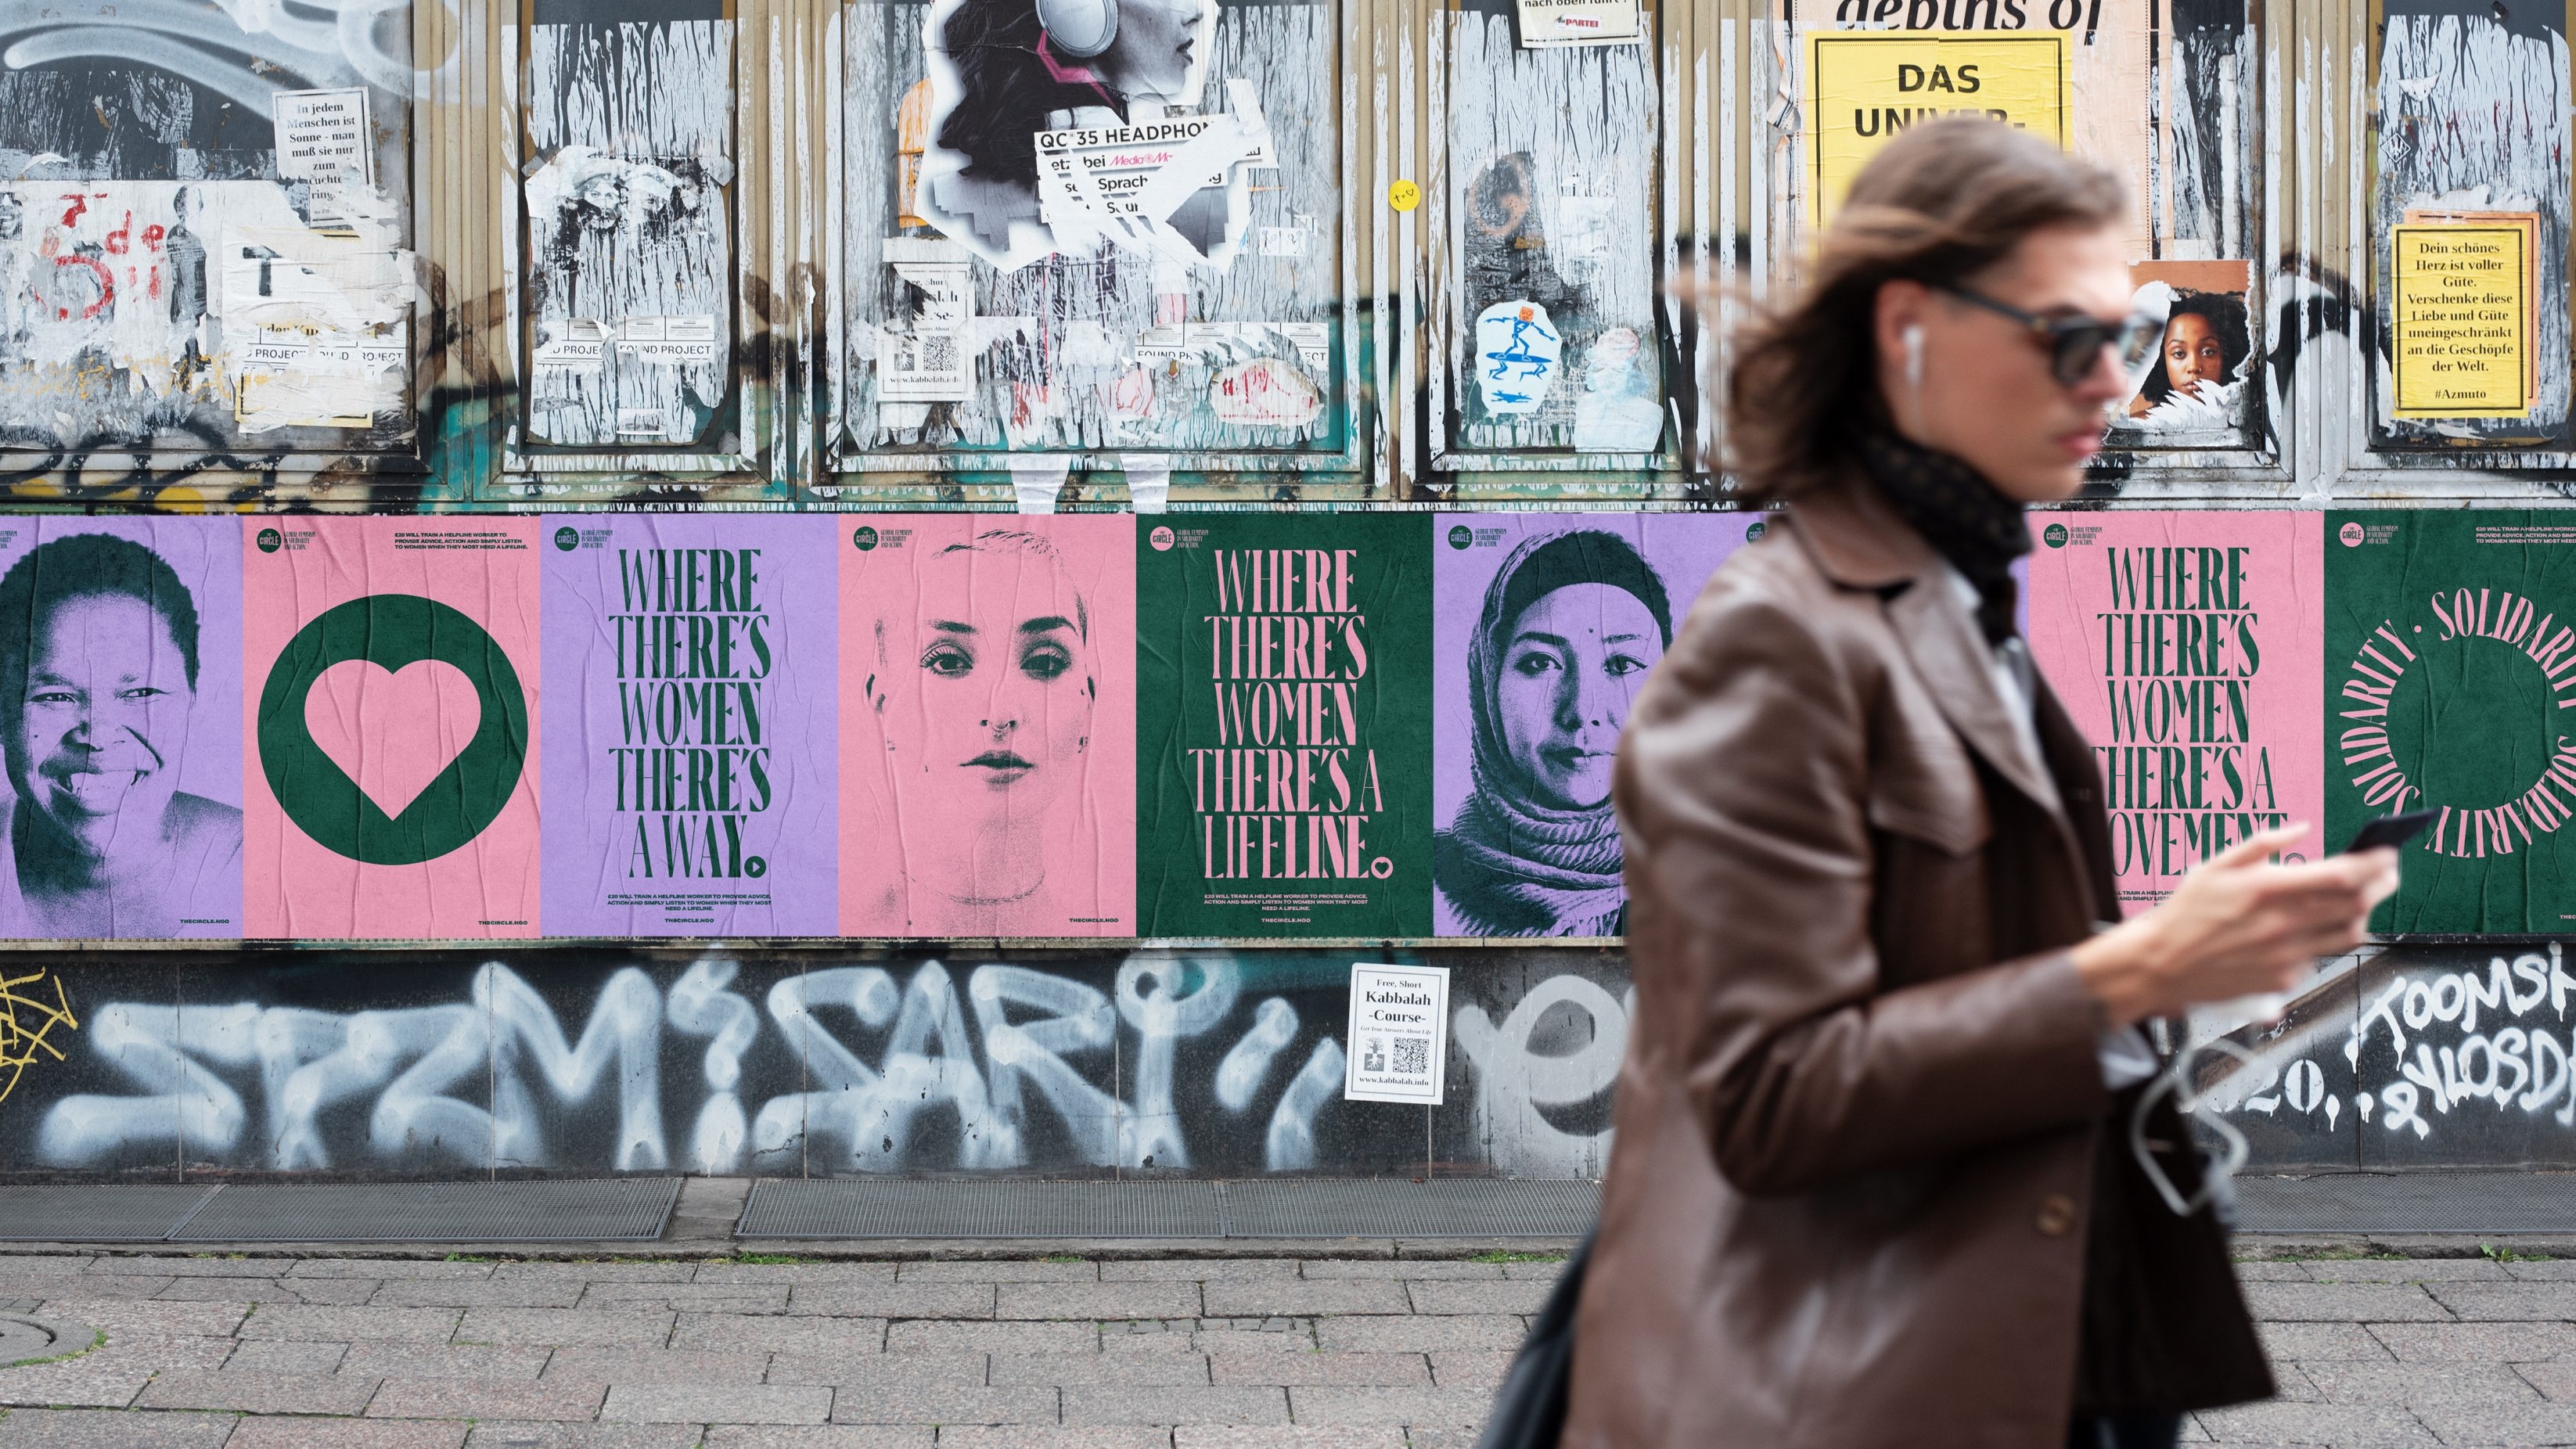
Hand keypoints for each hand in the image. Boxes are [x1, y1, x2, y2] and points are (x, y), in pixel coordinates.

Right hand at [2071, 823, 2400, 1025]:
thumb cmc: (2186, 911)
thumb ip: (2262, 844)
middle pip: (2356, 904)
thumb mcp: (2216, 865)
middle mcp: (2283, 924)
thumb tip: (2301, 828)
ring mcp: (2287, 955)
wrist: (2162, 963)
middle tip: (2388, 874)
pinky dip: (2327, 939)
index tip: (2386, 853)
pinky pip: (2321, 956)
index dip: (2373, 863)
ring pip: (2350, 934)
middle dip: (2382, 884)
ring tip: (2359, 901)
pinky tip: (2316, 928)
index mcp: (2267, 889)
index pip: (2341, 874)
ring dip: (2363, 914)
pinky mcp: (2284, 978)